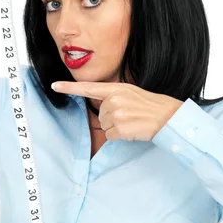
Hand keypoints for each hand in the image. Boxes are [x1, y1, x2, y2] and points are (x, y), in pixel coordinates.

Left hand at [52, 81, 183, 140]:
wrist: (169, 117)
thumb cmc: (150, 107)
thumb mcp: (132, 94)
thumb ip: (114, 97)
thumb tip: (102, 109)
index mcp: (117, 89)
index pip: (89, 88)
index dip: (69, 88)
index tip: (54, 85)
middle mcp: (114, 99)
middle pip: (100, 115)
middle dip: (112, 119)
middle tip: (130, 116)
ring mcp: (117, 113)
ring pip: (105, 126)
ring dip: (117, 128)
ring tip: (133, 122)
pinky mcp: (120, 128)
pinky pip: (111, 136)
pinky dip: (121, 136)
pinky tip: (133, 130)